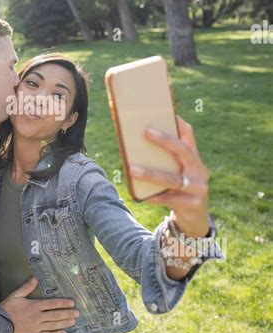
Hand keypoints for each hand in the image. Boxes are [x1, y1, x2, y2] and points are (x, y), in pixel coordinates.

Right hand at [0, 276, 79, 332]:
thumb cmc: (7, 309)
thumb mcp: (16, 295)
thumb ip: (27, 287)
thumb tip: (35, 278)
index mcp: (35, 306)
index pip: (52, 304)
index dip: (63, 303)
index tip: (72, 303)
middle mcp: (38, 317)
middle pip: (56, 315)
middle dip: (68, 313)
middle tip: (77, 313)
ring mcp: (37, 328)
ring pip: (54, 325)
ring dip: (65, 323)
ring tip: (73, 322)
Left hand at [128, 114, 209, 238]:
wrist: (194, 220)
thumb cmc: (179, 191)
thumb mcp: (177, 173)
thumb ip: (164, 161)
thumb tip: (136, 145)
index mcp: (195, 159)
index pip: (189, 136)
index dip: (179, 124)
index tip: (167, 112)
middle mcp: (200, 171)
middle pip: (184, 151)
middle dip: (165, 140)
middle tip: (145, 132)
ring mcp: (199, 188)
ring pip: (173, 179)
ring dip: (152, 174)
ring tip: (132, 169)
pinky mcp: (193, 205)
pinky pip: (170, 200)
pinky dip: (154, 197)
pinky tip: (140, 195)